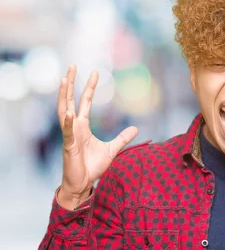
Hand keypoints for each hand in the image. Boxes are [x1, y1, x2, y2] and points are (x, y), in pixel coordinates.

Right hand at [57, 65, 137, 209]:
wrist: (82, 183)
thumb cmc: (92, 166)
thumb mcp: (113, 149)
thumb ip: (123, 138)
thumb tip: (136, 128)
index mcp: (83, 126)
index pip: (85, 102)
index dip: (90, 87)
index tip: (95, 72)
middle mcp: (74, 127)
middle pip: (71, 100)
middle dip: (71, 83)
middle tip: (72, 66)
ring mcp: (70, 135)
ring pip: (64, 111)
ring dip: (64, 96)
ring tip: (63, 80)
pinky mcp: (69, 146)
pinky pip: (68, 132)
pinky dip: (68, 122)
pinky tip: (68, 113)